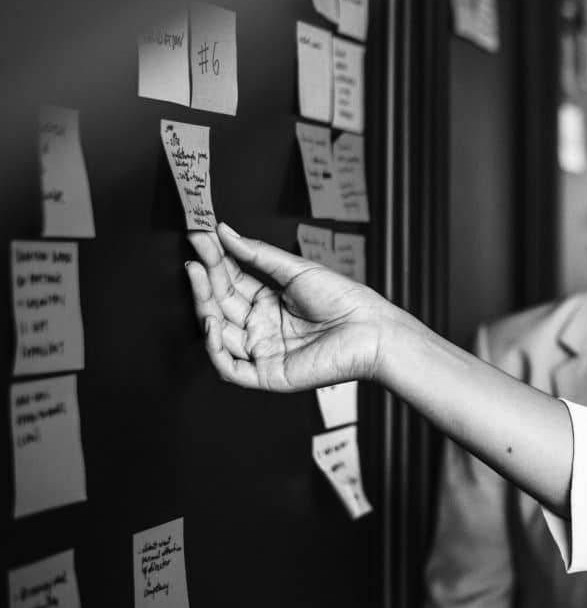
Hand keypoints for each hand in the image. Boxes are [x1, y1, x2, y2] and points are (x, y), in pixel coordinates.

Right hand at [185, 223, 393, 391]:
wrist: (372, 329)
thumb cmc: (345, 300)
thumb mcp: (296, 270)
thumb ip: (258, 255)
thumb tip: (225, 232)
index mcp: (269, 303)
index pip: (231, 282)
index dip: (214, 261)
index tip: (199, 237)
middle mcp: (262, 328)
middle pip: (221, 305)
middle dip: (204, 279)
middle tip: (193, 255)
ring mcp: (263, 352)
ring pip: (219, 334)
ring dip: (203, 306)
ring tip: (198, 276)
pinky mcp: (268, 375)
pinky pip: (230, 367)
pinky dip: (214, 348)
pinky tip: (210, 321)